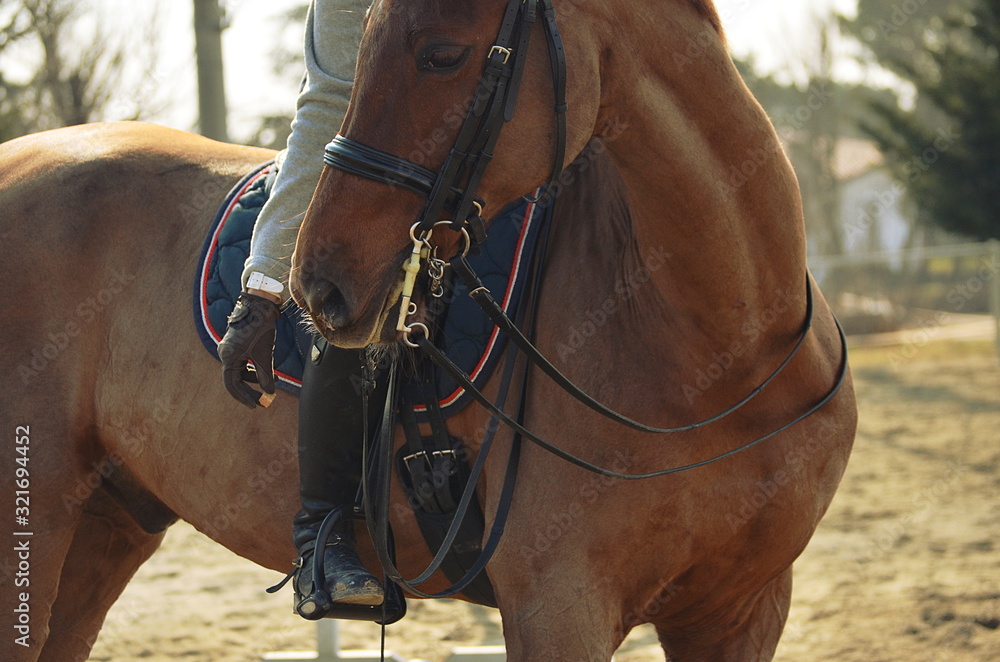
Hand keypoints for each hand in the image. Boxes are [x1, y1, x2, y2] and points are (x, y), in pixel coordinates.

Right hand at [218, 291, 281, 407]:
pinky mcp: (239, 345)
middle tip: (265, 400)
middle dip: (251, 390)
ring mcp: (231, 349)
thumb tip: (269, 392)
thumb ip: (266, 374)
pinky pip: (245, 363)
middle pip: (236, 380)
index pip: (232, 385)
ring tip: (274, 382)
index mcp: (228, 357)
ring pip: (242, 371)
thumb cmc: (260, 327)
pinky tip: (271, 372)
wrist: (260, 305)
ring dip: (257, 378)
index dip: (244, 397)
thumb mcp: (265, 354)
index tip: (256, 406)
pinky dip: (257, 368)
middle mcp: (226, 354)